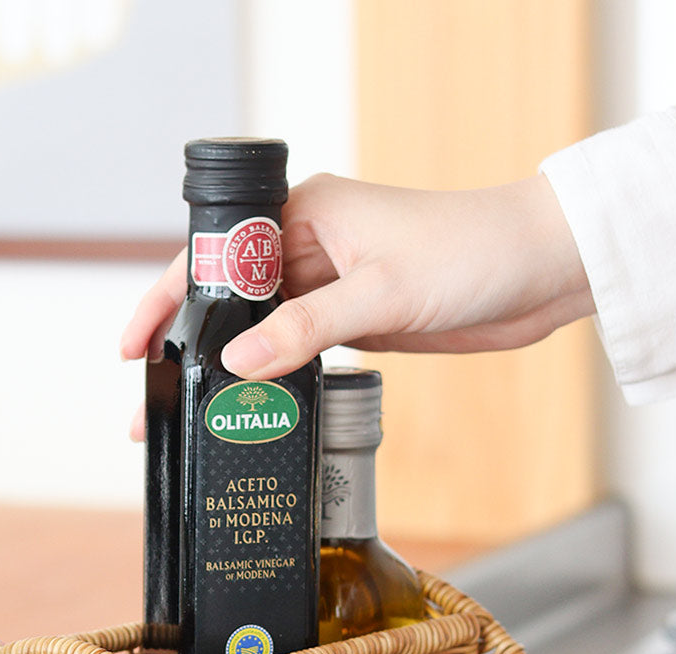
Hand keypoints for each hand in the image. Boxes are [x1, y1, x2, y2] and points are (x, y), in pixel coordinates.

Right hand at [120, 172, 592, 436]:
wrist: (540, 272)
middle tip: (156, 402)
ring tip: (196, 419)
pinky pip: (299, 352)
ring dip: (232, 372)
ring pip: (261, 332)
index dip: (166, 299)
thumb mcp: (381, 292)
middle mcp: (310, 247)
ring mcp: (332, 288)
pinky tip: (255, 411)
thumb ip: (305, 328)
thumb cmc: (472, 251)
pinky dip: (276, 380)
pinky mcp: (355, 322)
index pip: (214, 255)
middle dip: (190, 348)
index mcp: (304, 213)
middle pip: (229, 301)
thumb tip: (237, 362)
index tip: (135, 346)